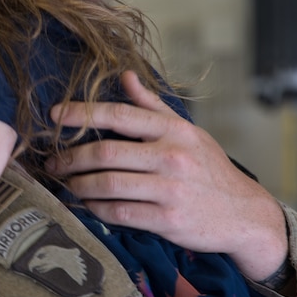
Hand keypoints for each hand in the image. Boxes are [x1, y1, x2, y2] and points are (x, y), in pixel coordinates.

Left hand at [46, 71, 287, 280]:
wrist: (244, 214)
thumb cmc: (210, 169)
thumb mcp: (189, 132)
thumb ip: (153, 106)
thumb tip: (125, 76)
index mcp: (174, 130)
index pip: (119, 115)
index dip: (81, 113)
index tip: (54, 115)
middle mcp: (172, 157)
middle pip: (106, 153)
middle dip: (71, 157)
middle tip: (52, 162)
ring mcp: (170, 190)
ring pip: (108, 185)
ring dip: (77, 185)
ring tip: (64, 183)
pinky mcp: (167, 220)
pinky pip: (119, 213)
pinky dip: (95, 209)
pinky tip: (85, 205)